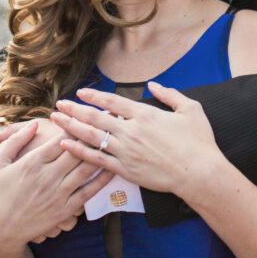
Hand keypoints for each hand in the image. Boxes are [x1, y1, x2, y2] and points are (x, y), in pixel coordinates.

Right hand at [0, 120, 113, 245]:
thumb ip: (15, 141)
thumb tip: (34, 124)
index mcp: (32, 162)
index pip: (59, 138)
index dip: (75, 125)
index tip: (86, 114)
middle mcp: (48, 177)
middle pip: (77, 151)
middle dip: (92, 135)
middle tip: (106, 121)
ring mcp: (58, 195)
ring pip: (86, 170)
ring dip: (100, 153)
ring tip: (112, 139)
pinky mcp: (64, 211)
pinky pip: (88, 193)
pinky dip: (102, 180)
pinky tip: (112, 169)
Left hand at [51, 81, 223, 199]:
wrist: (198, 173)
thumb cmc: (198, 141)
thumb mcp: (190, 109)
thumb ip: (169, 94)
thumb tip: (154, 84)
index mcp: (145, 114)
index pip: (112, 101)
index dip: (94, 96)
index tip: (81, 92)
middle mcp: (131, 131)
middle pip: (95, 117)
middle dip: (75, 109)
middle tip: (59, 104)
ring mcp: (126, 151)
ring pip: (92, 137)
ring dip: (72, 127)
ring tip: (58, 120)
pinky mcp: (125, 169)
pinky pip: (97, 160)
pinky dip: (80, 152)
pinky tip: (67, 146)